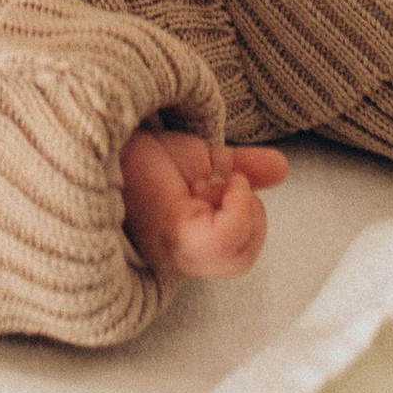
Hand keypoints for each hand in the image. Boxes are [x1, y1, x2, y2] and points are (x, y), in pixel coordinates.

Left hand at [119, 125, 288, 281]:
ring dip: (245, 210)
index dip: (245, 215)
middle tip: (228, 181)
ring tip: (223, 180)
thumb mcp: (205, 160)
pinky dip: (238, 209)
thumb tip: (283, 168)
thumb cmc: (144, 152)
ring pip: (236, 257)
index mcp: (185, 241)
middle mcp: (177, 253)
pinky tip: (222, 181)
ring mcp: (175, 248)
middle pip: (239, 260)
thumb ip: (243, 168)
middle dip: (250, 216)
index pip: (235, 254)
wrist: (109, 132)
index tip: (227, 178)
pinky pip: (223, 242)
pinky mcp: (173, 234)